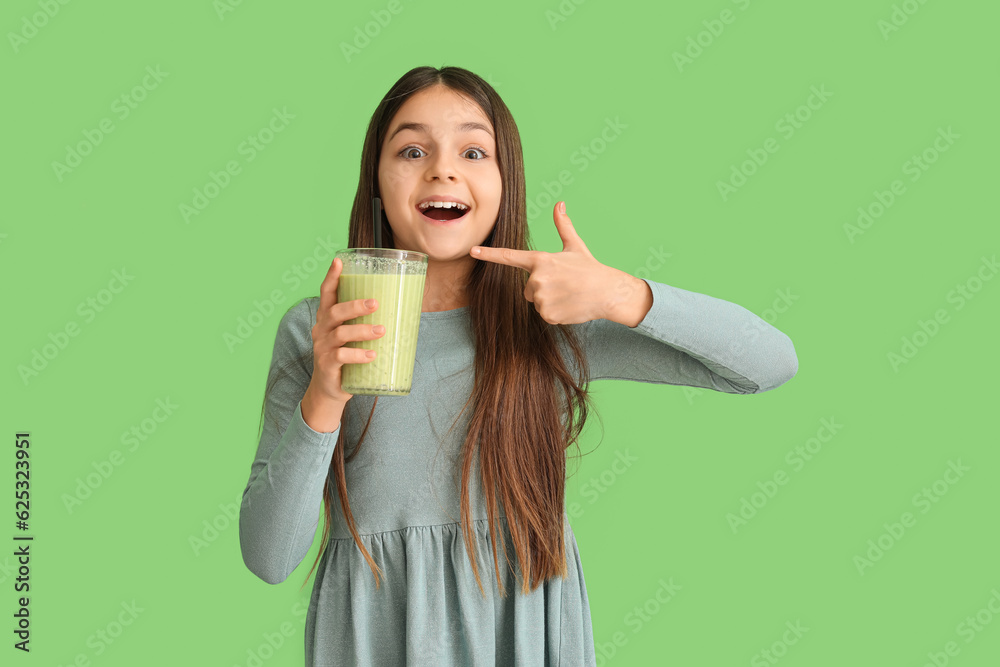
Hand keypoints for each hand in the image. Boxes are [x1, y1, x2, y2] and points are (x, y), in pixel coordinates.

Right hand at [308, 257, 386, 402]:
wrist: (329, 390)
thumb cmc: (346, 357)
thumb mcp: (351, 337)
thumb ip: (365, 322)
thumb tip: (403, 309)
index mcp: (327, 318)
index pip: (326, 293)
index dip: (331, 277)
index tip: (339, 261)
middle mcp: (321, 329)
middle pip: (334, 312)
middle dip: (355, 305)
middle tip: (376, 303)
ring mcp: (322, 347)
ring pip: (340, 334)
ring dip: (362, 331)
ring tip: (382, 330)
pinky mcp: (327, 365)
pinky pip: (342, 357)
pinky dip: (358, 355)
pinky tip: (373, 355)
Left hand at [470, 201, 625, 324]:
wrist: (608, 292)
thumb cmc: (590, 268)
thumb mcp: (575, 246)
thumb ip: (563, 226)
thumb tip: (559, 204)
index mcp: (541, 260)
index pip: (510, 257)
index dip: (489, 254)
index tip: (473, 250)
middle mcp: (538, 278)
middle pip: (527, 288)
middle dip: (541, 288)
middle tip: (563, 285)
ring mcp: (542, 297)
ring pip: (535, 302)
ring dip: (549, 301)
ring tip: (568, 294)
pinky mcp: (548, 314)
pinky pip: (545, 315)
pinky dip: (556, 313)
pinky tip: (569, 305)